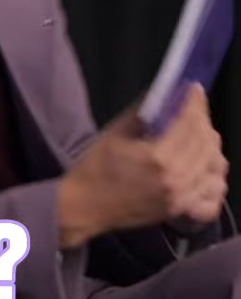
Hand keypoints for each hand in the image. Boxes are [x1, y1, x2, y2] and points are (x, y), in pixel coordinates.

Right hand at [58, 84, 227, 248]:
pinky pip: (213, 191)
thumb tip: (162, 93)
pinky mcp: (182, 209)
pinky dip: (213, 176)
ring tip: (197, 134)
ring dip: (209, 146)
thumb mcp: (113, 135)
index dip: (194, 103)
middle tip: (193, 108)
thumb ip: (141, 112)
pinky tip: (202, 165)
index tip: (194, 89)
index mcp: (158, 158)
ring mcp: (182, 197)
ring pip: (214, 165)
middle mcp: (176, 178)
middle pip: (205, 143)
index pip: (188, 124)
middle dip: (202, 120)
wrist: (83, 208)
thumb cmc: (93, 169)